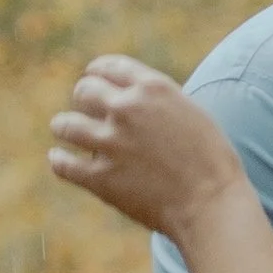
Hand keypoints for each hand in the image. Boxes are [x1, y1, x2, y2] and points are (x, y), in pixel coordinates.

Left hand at [48, 55, 243, 241]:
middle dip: (83, 99)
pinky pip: (63, 164)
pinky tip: (59, 160)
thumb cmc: (213, 163)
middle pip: (84, 91)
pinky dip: (59, 161)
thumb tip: (134, 101)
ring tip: (65, 131)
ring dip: (64, 127)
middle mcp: (127, 109)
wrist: (213, 204)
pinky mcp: (100, 178)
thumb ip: (159, 102)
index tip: (93, 79)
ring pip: (65, 124)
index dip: (97, 72)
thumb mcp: (191, 114)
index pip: (110, 67)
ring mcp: (111, 143)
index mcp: (152, 88)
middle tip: (85, 111)